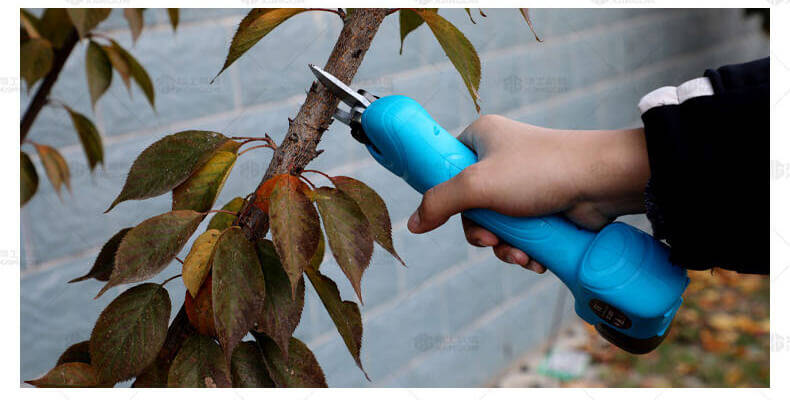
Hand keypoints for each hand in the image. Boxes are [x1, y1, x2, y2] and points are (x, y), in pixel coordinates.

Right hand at [407, 115, 650, 272]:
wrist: (603, 181)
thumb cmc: (540, 171)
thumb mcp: (478, 186)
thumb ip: (440, 203)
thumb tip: (413, 224)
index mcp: (482, 138)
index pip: (446, 167)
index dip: (446, 196)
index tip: (453, 215)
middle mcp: (501, 158)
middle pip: (470, 206)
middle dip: (482, 233)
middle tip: (492, 240)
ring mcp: (524, 183)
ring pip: (496, 225)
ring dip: (504, 248)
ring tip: (522, 257)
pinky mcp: (543, 206)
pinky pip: (520, 233)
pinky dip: (524, 250)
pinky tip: (535, 259)